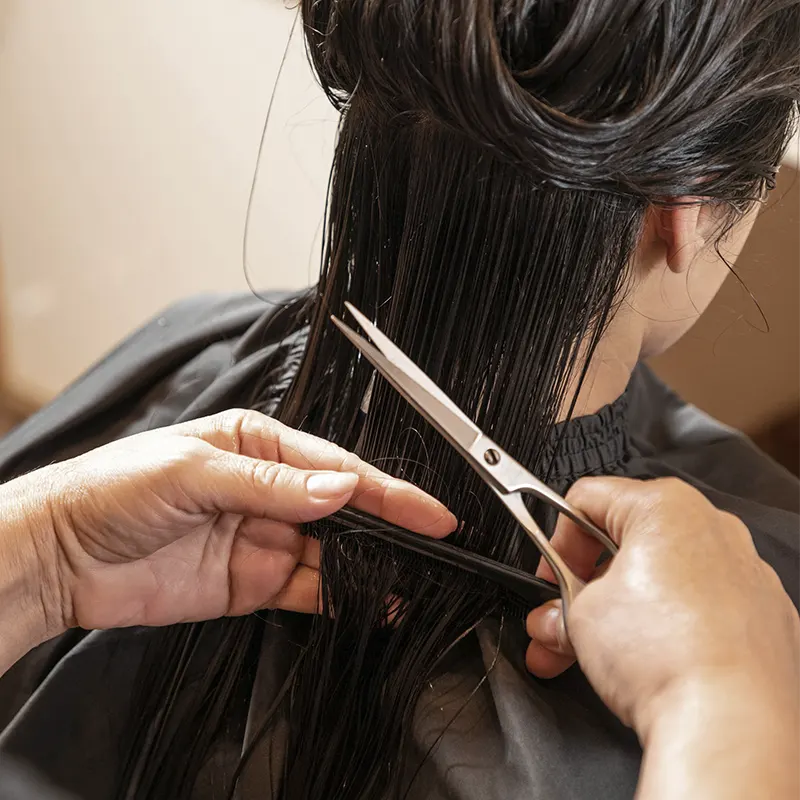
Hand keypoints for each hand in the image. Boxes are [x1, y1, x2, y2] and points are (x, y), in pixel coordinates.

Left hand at [1, 410, 454, 646]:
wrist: (61, 555)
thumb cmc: (114, 490)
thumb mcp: (192, 472)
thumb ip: (269, 485)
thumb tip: (337, 489)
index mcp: (258, 445)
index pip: (336, 467)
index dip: (387, 490)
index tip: (428, 511)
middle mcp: (268, 489)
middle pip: (344, 510)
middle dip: (390, 527)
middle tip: (436, 547)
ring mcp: (263, 537)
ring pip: (334, 552)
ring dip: (372, 566)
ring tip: (413, 580)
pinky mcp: (252, 581)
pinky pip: (309, 589)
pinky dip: (341, 597)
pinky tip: (372, 601)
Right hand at [525, 477, 799, 797]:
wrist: (728, 723)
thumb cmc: (666, 655)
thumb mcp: (579, 614)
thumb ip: (561, 602)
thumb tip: (556, 617)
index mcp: (667, 507)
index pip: (587, 500)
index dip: (554, 541)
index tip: (547, 577)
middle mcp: (713, 530)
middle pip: (623, 546)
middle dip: (582, 590)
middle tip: (559, 621)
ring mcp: (745, 576)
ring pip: (660, 582)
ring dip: (617, 615)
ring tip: (584, 656)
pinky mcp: (763, 621)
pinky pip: (700, 612)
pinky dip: (667, 631)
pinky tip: (641, 665)